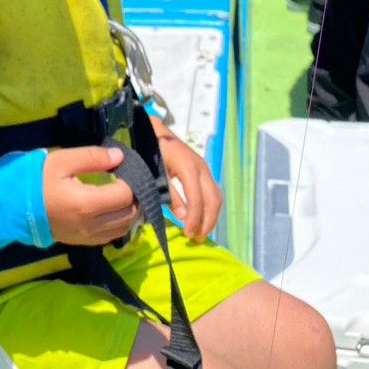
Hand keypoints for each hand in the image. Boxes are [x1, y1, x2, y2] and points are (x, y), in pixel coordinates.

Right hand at [42, 145, 138, 245]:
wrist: (12, 206)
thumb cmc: (36, 180)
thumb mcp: (62, 160)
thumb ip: (92, 157)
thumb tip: (119, 157)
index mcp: (86, 203)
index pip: (125, 196)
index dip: (130, 182)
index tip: (123, 171)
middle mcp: (90, 225)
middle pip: (129, 215)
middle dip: (135, 198)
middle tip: (129, 183)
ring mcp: (86, 237)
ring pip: (123, 230)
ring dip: (130, 214)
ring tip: (125, 197)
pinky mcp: (81, 243)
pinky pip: (110, 237)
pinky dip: (118, 225)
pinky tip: (113, 211)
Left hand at [152, 119, 221, 240]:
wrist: (154, 130)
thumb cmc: (151, 150)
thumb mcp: (156, 173)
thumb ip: (169, 194)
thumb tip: (182, 216)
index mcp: (189, 168)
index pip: (197, 200)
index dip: (194, 219)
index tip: (188, 234)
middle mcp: (201, 168)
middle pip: (213, 200)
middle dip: (207, 222)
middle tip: (196, 238)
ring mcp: (204, 168)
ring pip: (216, 197)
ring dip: (211, 216)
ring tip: (200, 232)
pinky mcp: (202, 170)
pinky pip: (212, 192)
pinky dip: (210, 207)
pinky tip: (201, 218)